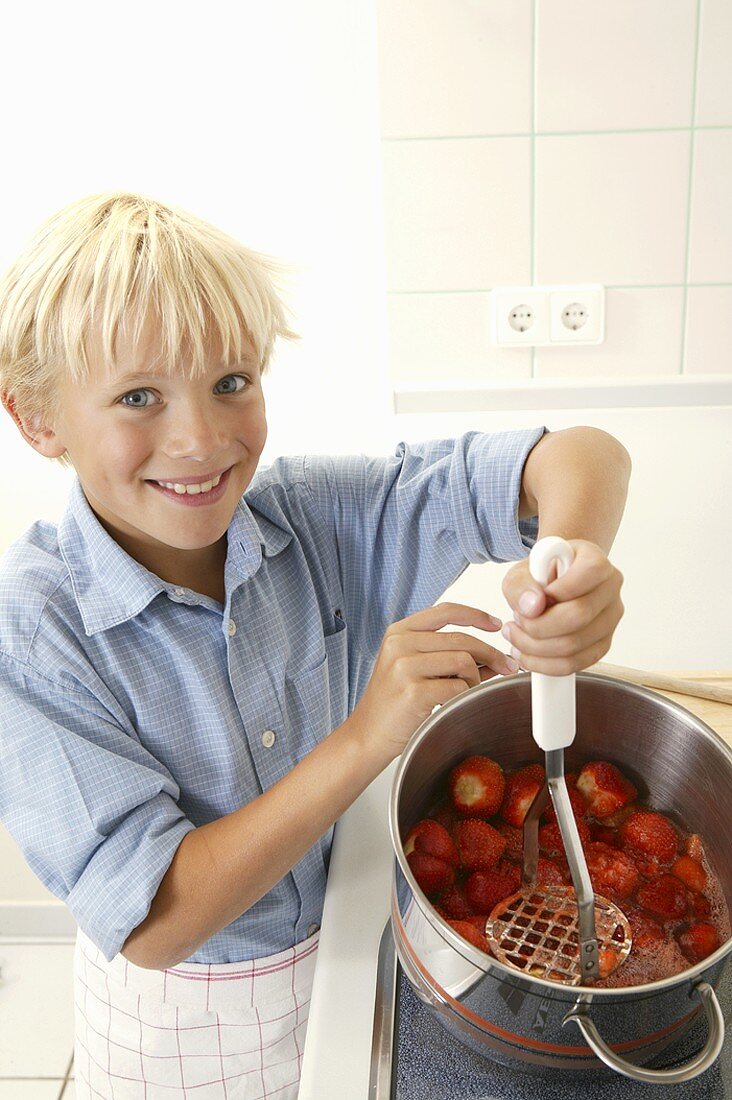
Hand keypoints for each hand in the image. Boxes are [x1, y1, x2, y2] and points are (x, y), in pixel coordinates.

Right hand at [349, 602, 517, 758]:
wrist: (368, 735)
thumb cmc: (393, 703)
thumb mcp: (415, 669)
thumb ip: (448, 656)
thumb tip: (494, 655)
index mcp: (399, 632)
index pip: (445, 611)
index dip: (476, 615)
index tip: (495, 623)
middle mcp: (400, 644)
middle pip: (461, 638)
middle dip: (491, 654)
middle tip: (507, 666)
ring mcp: (404, 667)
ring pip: (463, 661)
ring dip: (476, 679)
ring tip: (470, 691)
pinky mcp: (413, 692)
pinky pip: (457, 687)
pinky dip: (466, 695)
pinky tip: (457, 702)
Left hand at [501, 539, 623, 674]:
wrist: (551, 586)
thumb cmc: (540, 576)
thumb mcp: (521, 572)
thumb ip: (520, 585)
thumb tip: (532, 608)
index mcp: (595, 560)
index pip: (589, 573)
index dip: (558, 590)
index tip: (535, 597)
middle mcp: (610, 589)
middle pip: (579, 616)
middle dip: (538, 625)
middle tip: (517, 621)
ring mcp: (610, 619)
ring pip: (574, 645)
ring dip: (535, 647)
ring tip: (516, 635)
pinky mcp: (602, 644)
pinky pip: (574, 664)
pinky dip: (544, 664)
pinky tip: (526, 653)